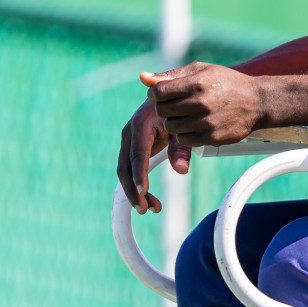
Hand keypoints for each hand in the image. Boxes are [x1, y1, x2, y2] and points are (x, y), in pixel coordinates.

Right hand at [116, 94, 180, 214]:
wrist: (169, 97)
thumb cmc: (178, 111)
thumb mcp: (182, 127)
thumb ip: (181, 147)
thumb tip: (181, 171)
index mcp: (140, 124)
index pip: (137, 154)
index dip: (139, 174)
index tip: (143, 192)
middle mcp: (129, 133)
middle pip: (125, 167)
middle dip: (132, 190)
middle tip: (145, 209)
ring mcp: (128, 142)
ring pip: (125, 172)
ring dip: (134, 192)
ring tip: (152, 209)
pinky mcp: (131, 148)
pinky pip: (131, 171)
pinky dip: (138, 186)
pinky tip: (150, 200)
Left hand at [146, 61, 266, 149]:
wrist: (258, 101)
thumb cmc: (226, 82)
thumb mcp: (202, 70)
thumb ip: (171, 75)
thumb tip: (142, 78)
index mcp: (197, 82)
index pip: (158, 92)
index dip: (156, 94)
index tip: (163, 94)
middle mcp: (201, 102)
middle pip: (162, 111)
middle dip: (165, 108)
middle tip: (177, 105)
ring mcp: (207, 122)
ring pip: (171, 127)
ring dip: (174, 122)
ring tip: (187, 115)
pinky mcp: (212, 138)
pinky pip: (184, 141)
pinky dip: (185, 134)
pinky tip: (195, 125)